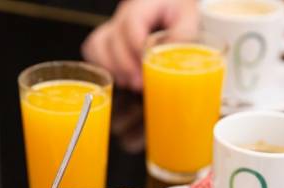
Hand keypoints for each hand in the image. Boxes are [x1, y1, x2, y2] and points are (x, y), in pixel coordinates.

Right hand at [82, 0, 198, 90]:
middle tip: (139, 82)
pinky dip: (102, 64)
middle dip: (125, 64)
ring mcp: (115, 24)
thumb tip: (167, 56)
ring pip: (99, 43)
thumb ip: (182, 35)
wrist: (173, 8)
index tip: (147, 64)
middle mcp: (125, 13)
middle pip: (113, 37)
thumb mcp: (189, 19)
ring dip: (112, 67)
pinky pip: (94, 48)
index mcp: (144, 3)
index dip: (137, 47)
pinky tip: (119, 75)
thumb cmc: (180, 12)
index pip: (132, 22)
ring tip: (129, 82)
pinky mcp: (110, 35)